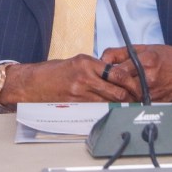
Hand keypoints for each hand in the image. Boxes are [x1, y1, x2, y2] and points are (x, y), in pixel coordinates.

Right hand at [0, 55, 135, 108]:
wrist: (33, 83)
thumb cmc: (55, 71)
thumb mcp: (77, 62)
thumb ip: (96, 67)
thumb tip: (115, 75)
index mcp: (86, 62)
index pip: (117, 72)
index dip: (131, 82)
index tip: (138, 85)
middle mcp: (84, 75)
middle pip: (117, 90)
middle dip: (130, 96)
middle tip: (137, 99)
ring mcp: (80, 91)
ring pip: (109, 102)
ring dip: (119, 105)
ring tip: (127, 105)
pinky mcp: (75, 103)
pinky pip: (97, 109)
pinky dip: (105, 109)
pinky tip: (110, 110)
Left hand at [100, 45, 171, 101]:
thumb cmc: (170, 58)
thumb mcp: (145, 48)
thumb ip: (121, 53)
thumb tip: (103, 58)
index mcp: (146, 61)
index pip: (118, 71)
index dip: (107, 71)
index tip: (103, 71)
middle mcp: (149, 78)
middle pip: (120, 85)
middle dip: (111, 83)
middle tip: (105, 80)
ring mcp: (152, 92)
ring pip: (126, 96)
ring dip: (119, 92)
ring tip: (116, 86)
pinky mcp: (154, 103)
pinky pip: (136, 102)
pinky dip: (129, 98)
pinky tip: (128, 93)